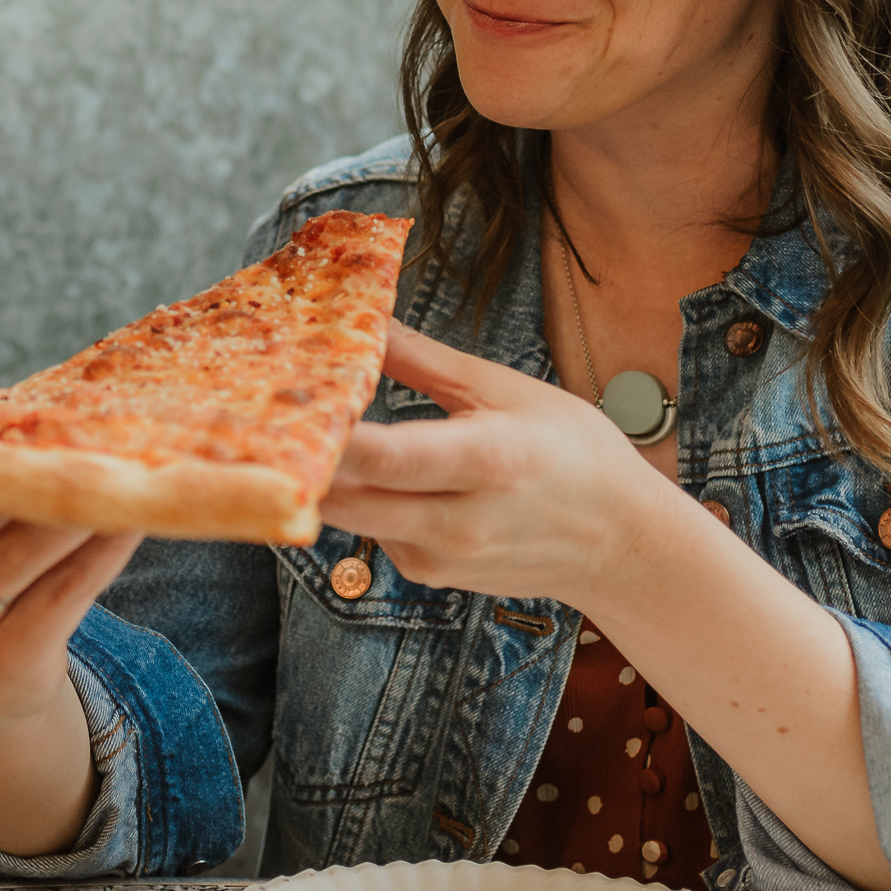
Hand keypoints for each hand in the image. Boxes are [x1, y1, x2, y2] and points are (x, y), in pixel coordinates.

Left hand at [320, 324, 682, 612]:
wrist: (621, 543)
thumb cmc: (574, 455)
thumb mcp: (507, 391)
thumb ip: (425, 360)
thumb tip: (366, 317)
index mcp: (488, 461)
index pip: (384, 456)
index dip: (326, 431)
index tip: (288, 398)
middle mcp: (459, 521)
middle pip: (344, 496)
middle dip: (302, 456)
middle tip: (270, 409)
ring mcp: (440, 557)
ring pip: (349, 514)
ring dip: (327, 475)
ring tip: (310, 425)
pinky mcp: (427, 574)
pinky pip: (370, 529)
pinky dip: (360, 497)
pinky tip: (372, 467)